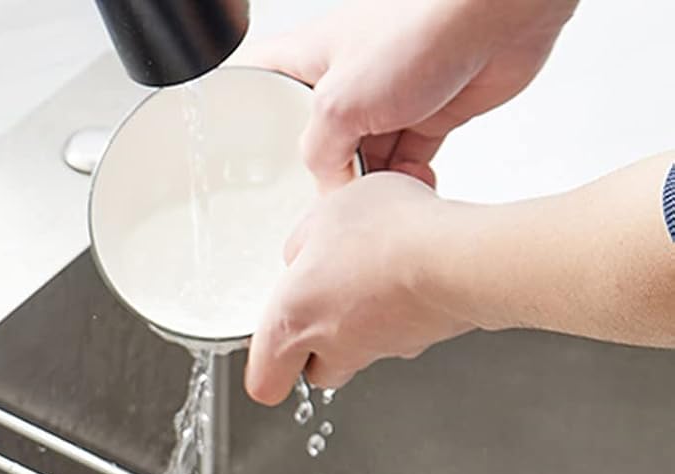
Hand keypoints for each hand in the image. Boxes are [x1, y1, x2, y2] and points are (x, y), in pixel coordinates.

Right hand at [238, 0, 577, 189]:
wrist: (499, 16)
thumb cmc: (420, 29)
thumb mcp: (338, 106)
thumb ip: (319, 157)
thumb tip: (330, 191)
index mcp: (309, 60)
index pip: (258, 85)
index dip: (242, 117)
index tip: (232, 153)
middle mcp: (345, 78)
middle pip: (315, 141)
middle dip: (320, 174)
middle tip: (322, 197)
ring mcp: (387, 97)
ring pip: (362, 159)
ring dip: (369, 184)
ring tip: (374, 197)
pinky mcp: (427, 113)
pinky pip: (405, 161)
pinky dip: (406, 181)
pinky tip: (409, 188)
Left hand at [244, 172, 477, 403]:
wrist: (456, 255)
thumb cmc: (388, 236)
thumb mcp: (325, 214)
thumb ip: (303, 241)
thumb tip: (303, 254)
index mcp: (290, 323)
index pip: (261, 382)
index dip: (267, 368)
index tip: (273, 348)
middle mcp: (332, 348)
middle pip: (313, 370)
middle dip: (316, 345)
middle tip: (325, 306)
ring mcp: (379, 349)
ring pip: (358, 350)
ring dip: (361, 321)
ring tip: (373, 273)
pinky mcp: (420, 340)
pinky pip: (402, 331)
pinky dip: (401, 308)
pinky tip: (408, 269)